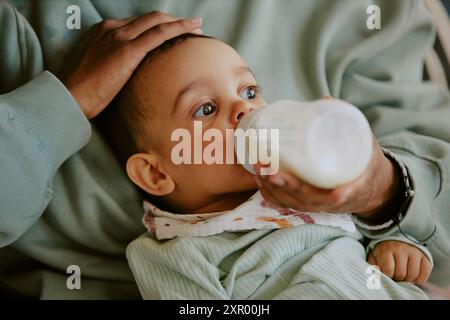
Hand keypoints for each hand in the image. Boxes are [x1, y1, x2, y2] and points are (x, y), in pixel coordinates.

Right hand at [60, 11, 201, 118]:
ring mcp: (120, 37)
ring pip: (158, 22)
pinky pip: (159, 33)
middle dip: (173, 21)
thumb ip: (116, 65)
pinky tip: (193, 29)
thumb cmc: (82, 91)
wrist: (70, 96)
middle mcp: (113, 29)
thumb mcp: (99, 70)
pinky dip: (179, 28)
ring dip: (181, 23)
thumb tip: (131, 76)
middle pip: (151, 18)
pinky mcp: (127, 50)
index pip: (139, 24)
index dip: (159, 26)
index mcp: (105, 31)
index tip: (173, 33)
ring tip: (197, 28)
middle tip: (192, 28)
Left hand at [255, 136, 400, 220]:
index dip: (337, 195)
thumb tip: (326, 100)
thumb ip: (349, 125)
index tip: (333, 191)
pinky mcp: (306, 204)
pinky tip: (259, 181)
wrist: (369, 187)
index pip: (343, 196)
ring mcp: (317, 205)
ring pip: (293, 203)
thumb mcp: (365, 144)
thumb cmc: (365, 163)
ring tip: (259, 168)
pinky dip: (271, 194)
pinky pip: (286, 204)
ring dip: (273, 188)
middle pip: (308, 199)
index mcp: (355, 188)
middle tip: (268, 167)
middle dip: (286, 185)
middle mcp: (333, 202)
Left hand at [367, 240, 431, 283]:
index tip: (387, 273)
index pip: (388, 270)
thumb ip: (372, 268)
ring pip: (413, 275)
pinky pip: (425, 273)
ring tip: (403, 275)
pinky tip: (412, 276)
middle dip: (397, 278)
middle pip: (401, 274)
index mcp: (386, 249)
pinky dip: (419, 279)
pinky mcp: (424, 256)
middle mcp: (401, 248)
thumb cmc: (383, 254)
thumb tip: (375, 278)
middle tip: (395, 275)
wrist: (395, 242)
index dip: (387, 275)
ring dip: (408, 279)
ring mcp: (414, 251)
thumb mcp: (374, 258)